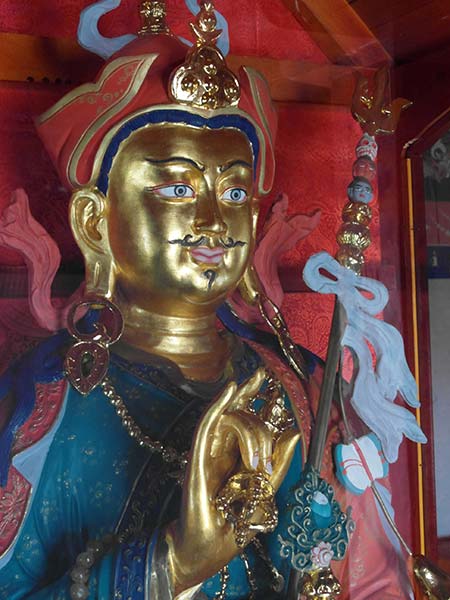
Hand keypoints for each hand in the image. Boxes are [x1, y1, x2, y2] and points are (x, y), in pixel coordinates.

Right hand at [166, 368, 299, 594]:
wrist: (205, 551)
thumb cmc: (233, 526)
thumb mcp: (266, 493)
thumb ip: (279, 464)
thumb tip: (294, 431)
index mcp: (237, 454)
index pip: (247, 416)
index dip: (255, 395)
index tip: (266, 377)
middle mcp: (222, 447)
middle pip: (241, 414)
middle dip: (255, 404)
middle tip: (263, 397)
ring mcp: (208, 452)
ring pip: (231, 420)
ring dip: (252, 434)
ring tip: (257, 466)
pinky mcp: (198, 460)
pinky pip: (207, 425)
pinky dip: (218, 405)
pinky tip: (230, 389)